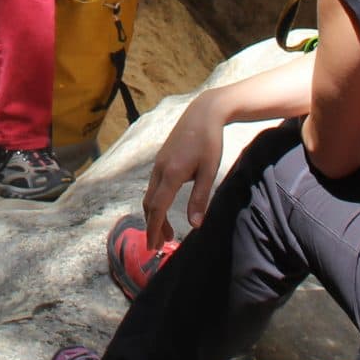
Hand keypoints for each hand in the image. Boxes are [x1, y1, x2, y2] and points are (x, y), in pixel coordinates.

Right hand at [143, 92, 223, 246]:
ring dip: (155, 215)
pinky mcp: (161, 159)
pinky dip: (156, 202)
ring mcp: (158, 163)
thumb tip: (195, 225)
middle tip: (160, 245)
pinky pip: (153, 186)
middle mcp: (159, 169)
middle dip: (153, 226)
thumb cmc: (209, 141)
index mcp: (171, 174)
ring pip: (150, 195)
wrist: (203, 113)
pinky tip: (166, 206)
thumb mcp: (209, 171)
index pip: (157, 208)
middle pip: (150, 204)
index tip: (153, 246)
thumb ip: (200, 198)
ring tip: (167, 231)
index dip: (154, 229)